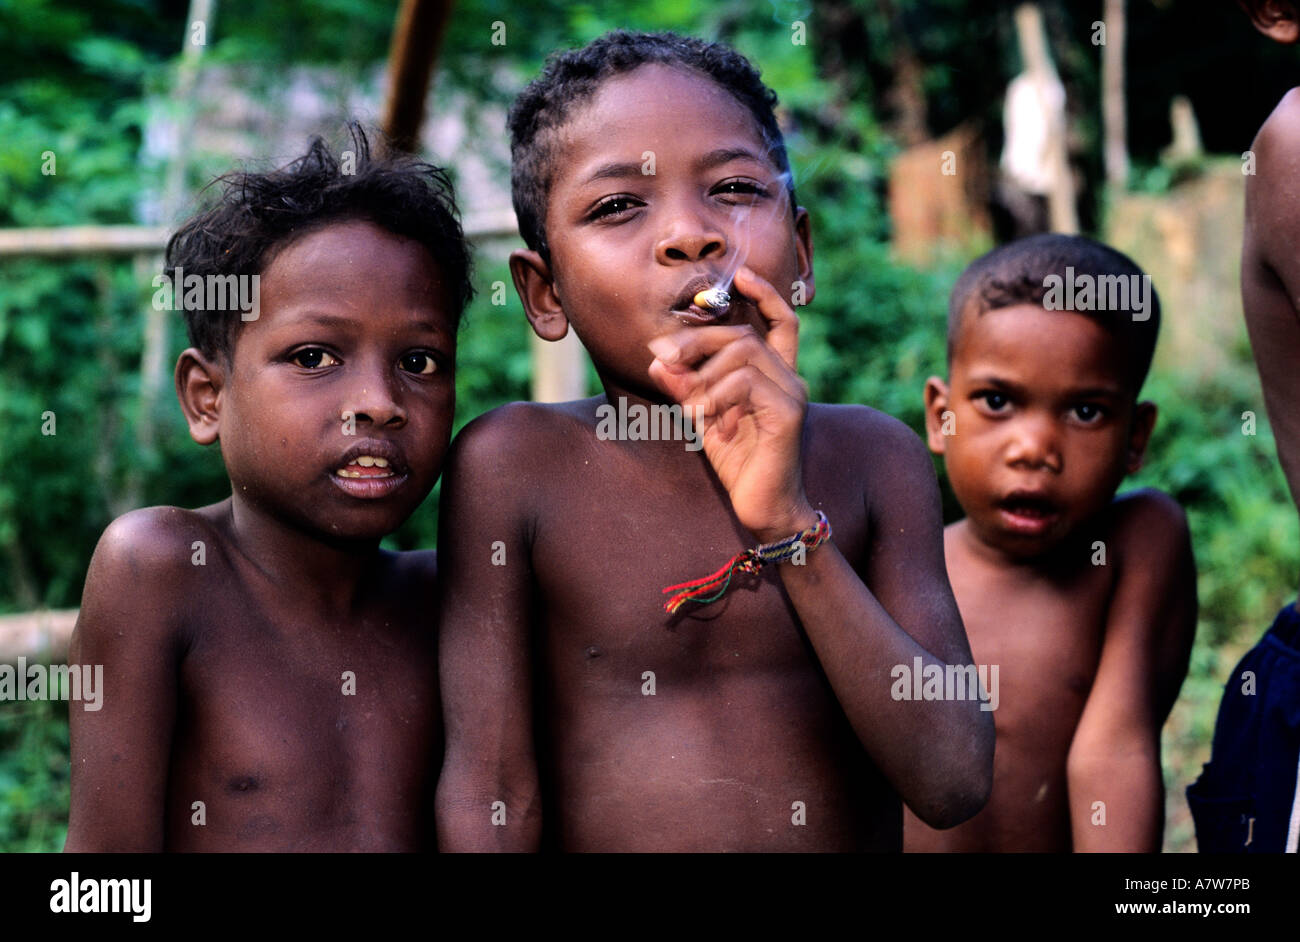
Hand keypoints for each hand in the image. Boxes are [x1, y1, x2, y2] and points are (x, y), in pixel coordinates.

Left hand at [647, 266, 815, 541]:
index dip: (765, 295)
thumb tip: (657, 360)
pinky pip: (746, 383)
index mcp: (774, 375)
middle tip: (662, 357)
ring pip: (743, 353)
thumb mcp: (703, 417)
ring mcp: (792, 394)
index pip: (781, 322)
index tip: (742, 274)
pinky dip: (717, 396)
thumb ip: (685, 388)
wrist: (765, 509)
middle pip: (743, 335)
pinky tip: (706, 420)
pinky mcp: (788, 414)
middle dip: (697, 340)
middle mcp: (790, 379)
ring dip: (704, 374)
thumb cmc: (739, 464)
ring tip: (689, 406)